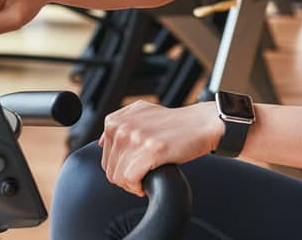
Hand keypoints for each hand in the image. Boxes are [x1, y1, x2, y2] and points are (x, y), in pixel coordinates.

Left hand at [99, 100, 224, 196]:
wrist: (200, 124)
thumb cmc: (174, 122)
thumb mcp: (141, 113)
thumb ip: (120, 124)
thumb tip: (101, 143)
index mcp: (115, 120)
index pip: (105, 158)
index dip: (120, 168)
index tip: (135, 168)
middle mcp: (122, 127)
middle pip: (110, 170)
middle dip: (125, 178)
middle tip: (142, 176)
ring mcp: (135, 138)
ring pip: (119, 177)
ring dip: (132, 185)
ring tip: (145, 179)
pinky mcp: (149, 151)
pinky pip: (131, 180)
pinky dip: (137, 187)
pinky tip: (147, 183)